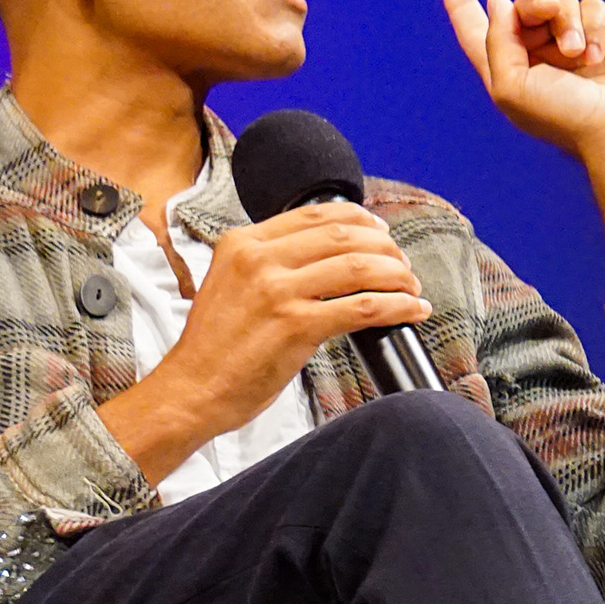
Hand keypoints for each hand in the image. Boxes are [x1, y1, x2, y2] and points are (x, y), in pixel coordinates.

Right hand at [100, 203, 430, 482]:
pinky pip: (364, 307)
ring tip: (412, 288)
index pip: (316, 214)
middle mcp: (258, 260)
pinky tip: (412, 310)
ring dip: (398, 276)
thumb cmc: (215, 347)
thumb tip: (329, 256)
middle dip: (386, 249)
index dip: (360, 219)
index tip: (381, 232)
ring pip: (360, 267)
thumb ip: (270, 264)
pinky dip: (398, 306)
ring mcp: (277, 291)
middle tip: (403, 265)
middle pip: (345, 236)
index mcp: (242, 243)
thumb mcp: (232, 284)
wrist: (191, 390)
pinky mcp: (296, 325)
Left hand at [439, 0, 604, 160]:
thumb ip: (496, 40)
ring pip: (561, 1)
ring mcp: (572, 45)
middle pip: (523, 6)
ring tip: (578, 53)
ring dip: (569, 21)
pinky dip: (595, 25)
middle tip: (548, 10)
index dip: (463, 7)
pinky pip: (593, 7)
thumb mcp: (510, 86)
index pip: (478, 32)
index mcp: (508, 69)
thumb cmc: (563, 118)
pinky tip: (598, 55)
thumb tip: (499, 2)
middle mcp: (538, 55)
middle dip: (533, 3)